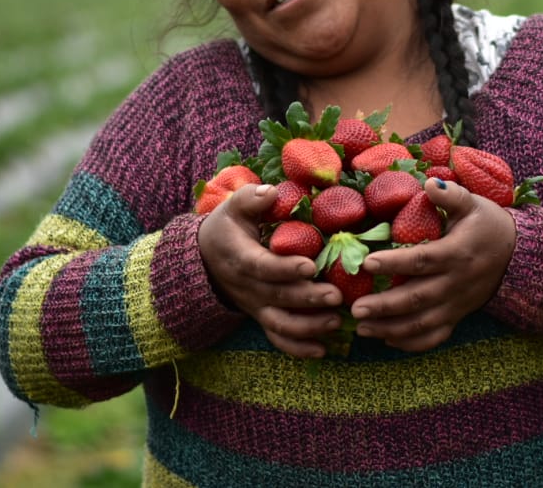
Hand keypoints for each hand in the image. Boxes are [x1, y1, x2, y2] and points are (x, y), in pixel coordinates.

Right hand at [197, 183, 342, 358]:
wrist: (206, 260)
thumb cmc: (227, 228)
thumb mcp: (232, 208)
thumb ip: (250, 199)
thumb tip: (270, 193)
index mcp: (240, 258)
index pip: (262, 267)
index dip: (284, 269)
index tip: (309, 266)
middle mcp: (247, 287)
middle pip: (278, 297)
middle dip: (308, 298)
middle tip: (337, 296)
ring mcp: (255, 306)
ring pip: (279, 323)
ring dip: (308, 326)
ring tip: (336, 320)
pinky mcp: (262, 316)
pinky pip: (277, 338)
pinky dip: (298, 348)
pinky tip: (323, 349)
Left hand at [350, 179, 516, 351]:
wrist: (517, 255)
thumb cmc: (488, 225)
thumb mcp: (473, 204)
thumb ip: (451, 195)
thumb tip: (429, 182)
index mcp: (457, 253)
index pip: (422, 260)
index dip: (394, 262)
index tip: (367, 263)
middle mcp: (456, 283)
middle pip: (417, 298)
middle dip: (385, 306)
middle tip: (356, 309)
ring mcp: (457, 303)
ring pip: (422, 323)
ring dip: (392, 328)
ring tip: (362, 328)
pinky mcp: (458, 315)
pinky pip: (435, 335)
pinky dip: (412, 342)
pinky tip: (387, 339)